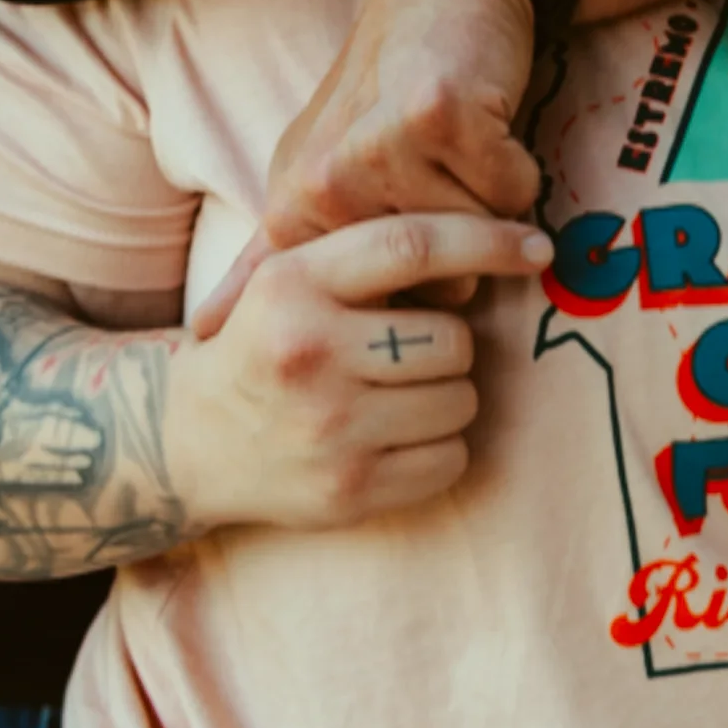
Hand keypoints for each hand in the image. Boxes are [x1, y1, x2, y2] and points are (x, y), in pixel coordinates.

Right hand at [166, 209, 547, 532]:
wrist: (190, 441)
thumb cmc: (266, 346)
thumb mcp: (291, 279)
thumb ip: (369, 253)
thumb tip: (496, 237)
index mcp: (294, 283)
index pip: (412, 247)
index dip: (487, 242)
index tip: (537, 249)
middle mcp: (308, 351)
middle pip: (453, 340)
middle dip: (450, 346)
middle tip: (409, 353)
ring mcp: (329, 426)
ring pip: (461, 401)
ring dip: (447, 397)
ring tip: (394, 397)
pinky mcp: (349, 489)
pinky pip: (451, 459)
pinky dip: (439, 448)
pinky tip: (392, 438)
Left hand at [195, 0, 539, 334]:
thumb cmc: (382, 94)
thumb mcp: (310, 175)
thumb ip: (267, 262)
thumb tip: (204, 336)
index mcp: (294, 211)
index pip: (373, 307)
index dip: (413, 290)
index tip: (408, 242)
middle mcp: (327, 185)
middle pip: (440, 282)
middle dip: (459, 241)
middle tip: (436, 173)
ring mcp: (380, 149)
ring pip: (479, 238)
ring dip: (489, 199)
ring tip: (457, 148)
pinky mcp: (439, 118)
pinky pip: (511, 193)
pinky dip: (515, 166)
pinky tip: (484, 125)